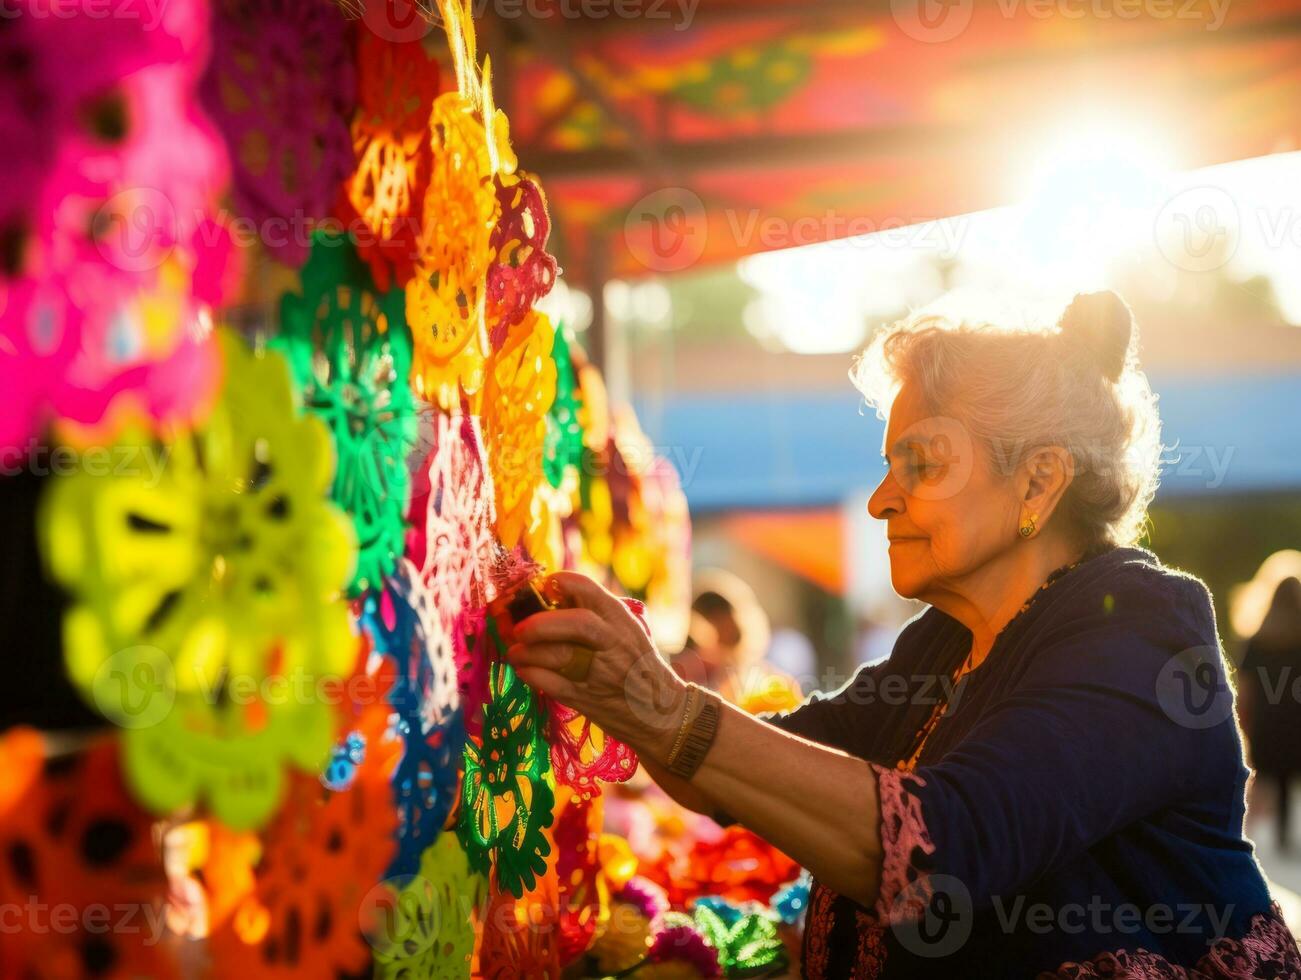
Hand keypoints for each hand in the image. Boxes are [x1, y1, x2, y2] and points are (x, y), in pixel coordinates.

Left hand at [504, 571, 688, 764]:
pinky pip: (550, 684)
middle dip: (542, 623)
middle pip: (576, 623)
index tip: (544, 586)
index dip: (560, 583)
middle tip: (520, 628)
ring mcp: (600, 673)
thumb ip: (595, 613)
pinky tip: (523, 668)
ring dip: (527, 651)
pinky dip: (530, 674)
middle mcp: (613, 642)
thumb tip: (549, 595)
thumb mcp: (626, 630)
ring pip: (558, 655)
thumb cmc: (638, 665)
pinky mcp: (586, 699)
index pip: (588, 589)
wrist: (661, 713)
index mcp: (621, 619)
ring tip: (515, 649)